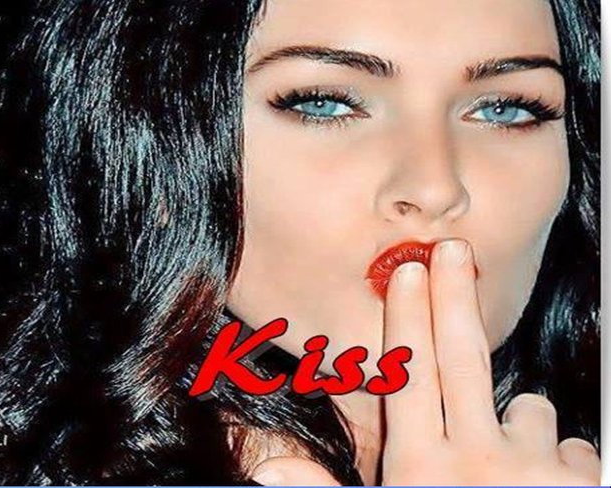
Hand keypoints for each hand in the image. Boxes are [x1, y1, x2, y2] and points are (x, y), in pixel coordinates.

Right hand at [251, 239, 600, 485]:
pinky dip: (559, 460)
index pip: (410, 374)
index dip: (408, 318)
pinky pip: (572, 448)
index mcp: (423, 468)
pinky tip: (546, 487)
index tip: (408, 271)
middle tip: (453, 251)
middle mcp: (477, 458)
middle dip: (454, 296)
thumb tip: (266, 466)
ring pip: (530, 409)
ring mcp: (532, 469)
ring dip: (520, 423)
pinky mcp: (579, 483)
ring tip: (508, 459)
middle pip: (464, 357)